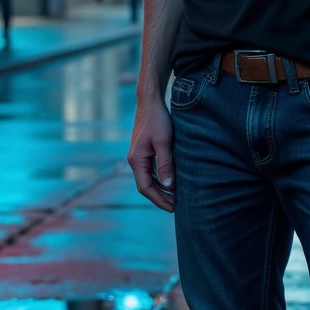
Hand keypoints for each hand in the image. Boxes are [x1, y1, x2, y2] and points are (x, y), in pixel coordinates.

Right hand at [127, 94, 174, 210]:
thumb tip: (169, 187)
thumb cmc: (157, 120)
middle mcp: (134, 161)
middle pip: (145, 186)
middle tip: (176, 207)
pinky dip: (159, 180)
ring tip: (174, 198)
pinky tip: (169, 183)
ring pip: (147, 180)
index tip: (172, 207)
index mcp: (136, 160)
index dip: (158, 199)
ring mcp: (138, 157)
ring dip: (159, 190)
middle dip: (159, 198)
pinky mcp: (143, 152)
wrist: (150, 102)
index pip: (145, 187)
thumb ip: (166, 165)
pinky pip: (149, 172)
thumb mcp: (164, 142)